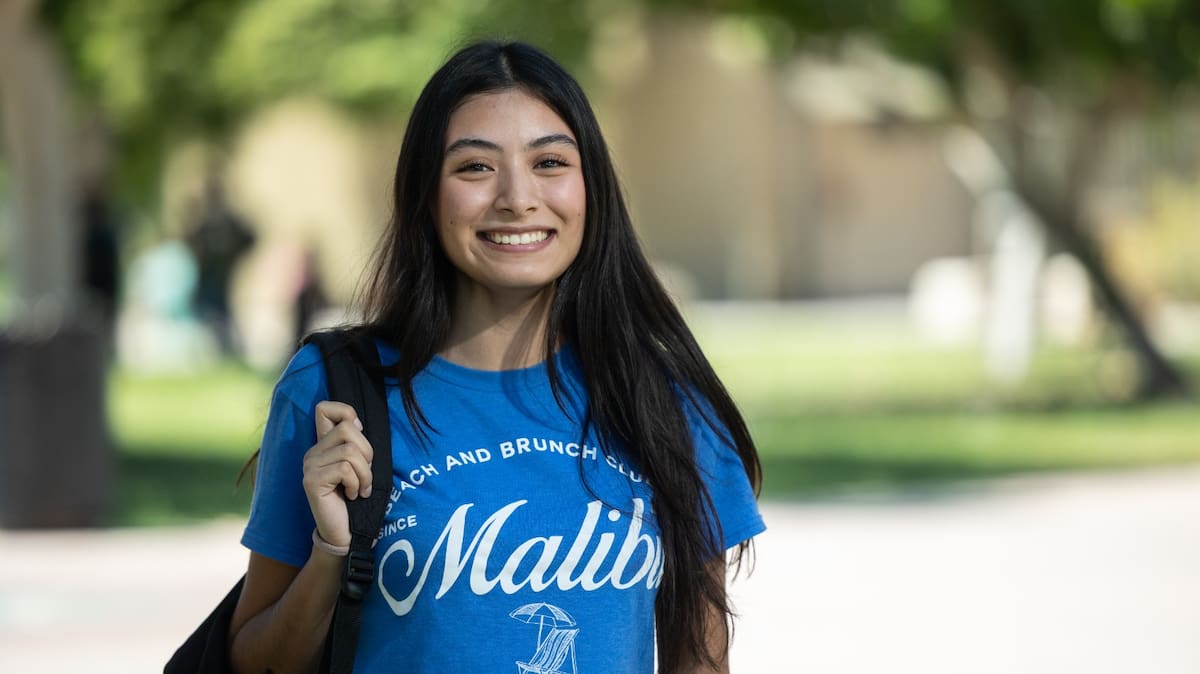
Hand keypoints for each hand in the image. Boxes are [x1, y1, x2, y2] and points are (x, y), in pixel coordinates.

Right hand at [302, 401, 373, 548]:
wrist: (346, 532)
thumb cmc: (357, 497)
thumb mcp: (360, 466)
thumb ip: (355, 444)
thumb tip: (357, 422)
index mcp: (323, 445)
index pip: (325, 408)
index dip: (346, 412)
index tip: (359, 433)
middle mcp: (312, 452)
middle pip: (347, 429)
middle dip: (367, 452)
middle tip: (365, 474)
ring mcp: (309, 466)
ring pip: (349, 451)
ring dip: (365, 473)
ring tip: (360, 488)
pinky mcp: (312, 481)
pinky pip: (344, 469)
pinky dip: (357, 483)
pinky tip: (352, 495)